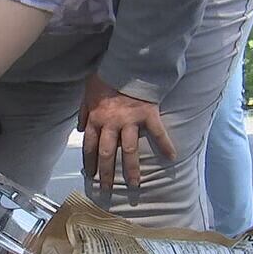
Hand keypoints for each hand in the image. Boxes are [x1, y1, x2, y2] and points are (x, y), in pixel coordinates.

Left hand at [79, 73, 176, 192]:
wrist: (127, 63)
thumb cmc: (106, 77)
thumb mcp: (87, 92)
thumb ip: (83, 111)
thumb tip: (81, 129)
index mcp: (96, 119)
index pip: (90, 146)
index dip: (90, 162)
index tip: (90, 175)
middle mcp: (111, 124)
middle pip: (108, 154)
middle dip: (106, 173)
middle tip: (106, 189)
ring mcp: (130, 121)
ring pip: (129, 150)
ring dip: (131, 169)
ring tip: (133, 185)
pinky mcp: (147, 115)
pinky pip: (157, 132)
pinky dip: (165, 144)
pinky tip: (171, 157)